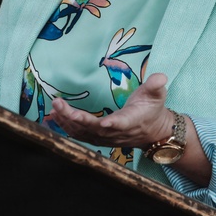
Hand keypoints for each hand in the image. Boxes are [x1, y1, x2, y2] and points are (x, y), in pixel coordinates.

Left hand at [50, 73, 174, 148]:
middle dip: (75, 118)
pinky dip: (66, 127)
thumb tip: (160, 77)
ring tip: (55, 108)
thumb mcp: (157, 95)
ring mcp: (105, 138)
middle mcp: (116, 132)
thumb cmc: (152, 110)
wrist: (153, 132)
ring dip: (66, 122)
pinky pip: (79, 135)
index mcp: (131, 120)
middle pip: (93, 129)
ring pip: (83, 133)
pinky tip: (54, 117)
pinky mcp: (98, 139)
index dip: (112, 124)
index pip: (121, 124)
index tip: (103, 122)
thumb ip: (156, 86)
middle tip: (59, 104)